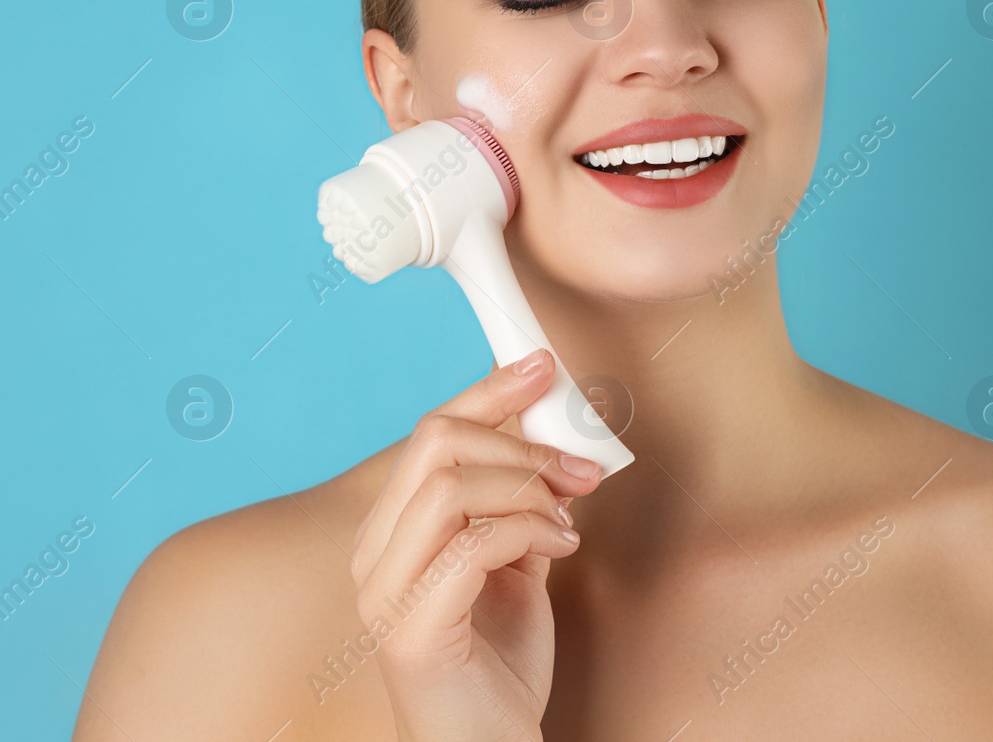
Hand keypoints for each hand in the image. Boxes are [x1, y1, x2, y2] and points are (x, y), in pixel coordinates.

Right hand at [349, 349, 604, 741]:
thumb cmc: (499, 664)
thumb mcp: (517, 563)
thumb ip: (520, 505)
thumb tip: (554, 441)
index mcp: (393, 533)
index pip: (428, 434)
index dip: (486, 390)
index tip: (541, 365)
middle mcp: (374, 558)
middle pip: (434, 445)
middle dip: (521, 443)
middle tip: (581, 469)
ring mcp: (385, 595)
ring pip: (451, 487)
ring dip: (528, 490)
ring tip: (568, 521)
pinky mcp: (411, 632)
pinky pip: (471, 544)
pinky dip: (529, 531)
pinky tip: (560, 550)